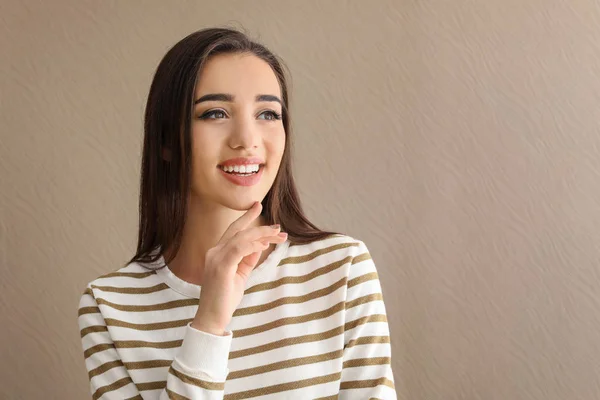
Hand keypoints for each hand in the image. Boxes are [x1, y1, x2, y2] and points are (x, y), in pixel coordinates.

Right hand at [192, 202, 286, 334]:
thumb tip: (260, 246)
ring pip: (241, 238)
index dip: (246, 218)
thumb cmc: (225, 298)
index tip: (258, 207)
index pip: (234, 231)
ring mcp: (215, 258)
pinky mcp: (221, 267)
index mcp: (217, 252)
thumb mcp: (240, 274)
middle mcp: (214, 252)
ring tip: (278, 236)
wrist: (212, 317)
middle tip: (277, 225)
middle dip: (257, 222)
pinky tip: (265, 246)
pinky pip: (239, 249)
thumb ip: (248, 259)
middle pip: (238, 230)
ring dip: (262, 235)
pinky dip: (253, 245)